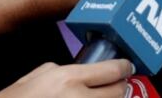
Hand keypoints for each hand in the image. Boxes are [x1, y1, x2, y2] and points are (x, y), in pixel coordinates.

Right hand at [0, 60, 132, 97]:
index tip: (127, 67)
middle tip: (116, 84)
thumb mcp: (34, 77)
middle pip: (119, 91)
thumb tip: (84, 70)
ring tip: (101, 96)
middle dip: (119, 86)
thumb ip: (62, 70)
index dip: (125, 67)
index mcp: (67, 80)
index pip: (113, 71)